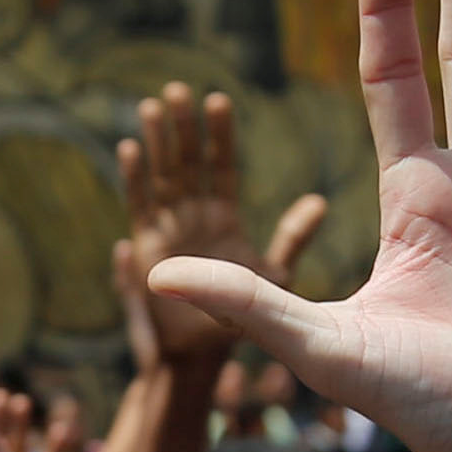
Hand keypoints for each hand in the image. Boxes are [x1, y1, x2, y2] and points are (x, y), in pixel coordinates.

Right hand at [121, 84, 329, 377]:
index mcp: (221, 218)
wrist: (204, 363)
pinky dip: (134, 179)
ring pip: (161, 177)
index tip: (220, 99)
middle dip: (182, 128)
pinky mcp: (147, 251)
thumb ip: (292, 236)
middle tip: (179, 88)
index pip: (220, 167)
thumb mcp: (275, 273)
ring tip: (155, 105)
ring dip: (156, 142)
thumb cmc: (244, 325)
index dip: (219, 135)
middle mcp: (190, 219)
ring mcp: (166, 232)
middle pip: (186, 163)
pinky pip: (138, 208)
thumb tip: (319, 200)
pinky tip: (131, 148)